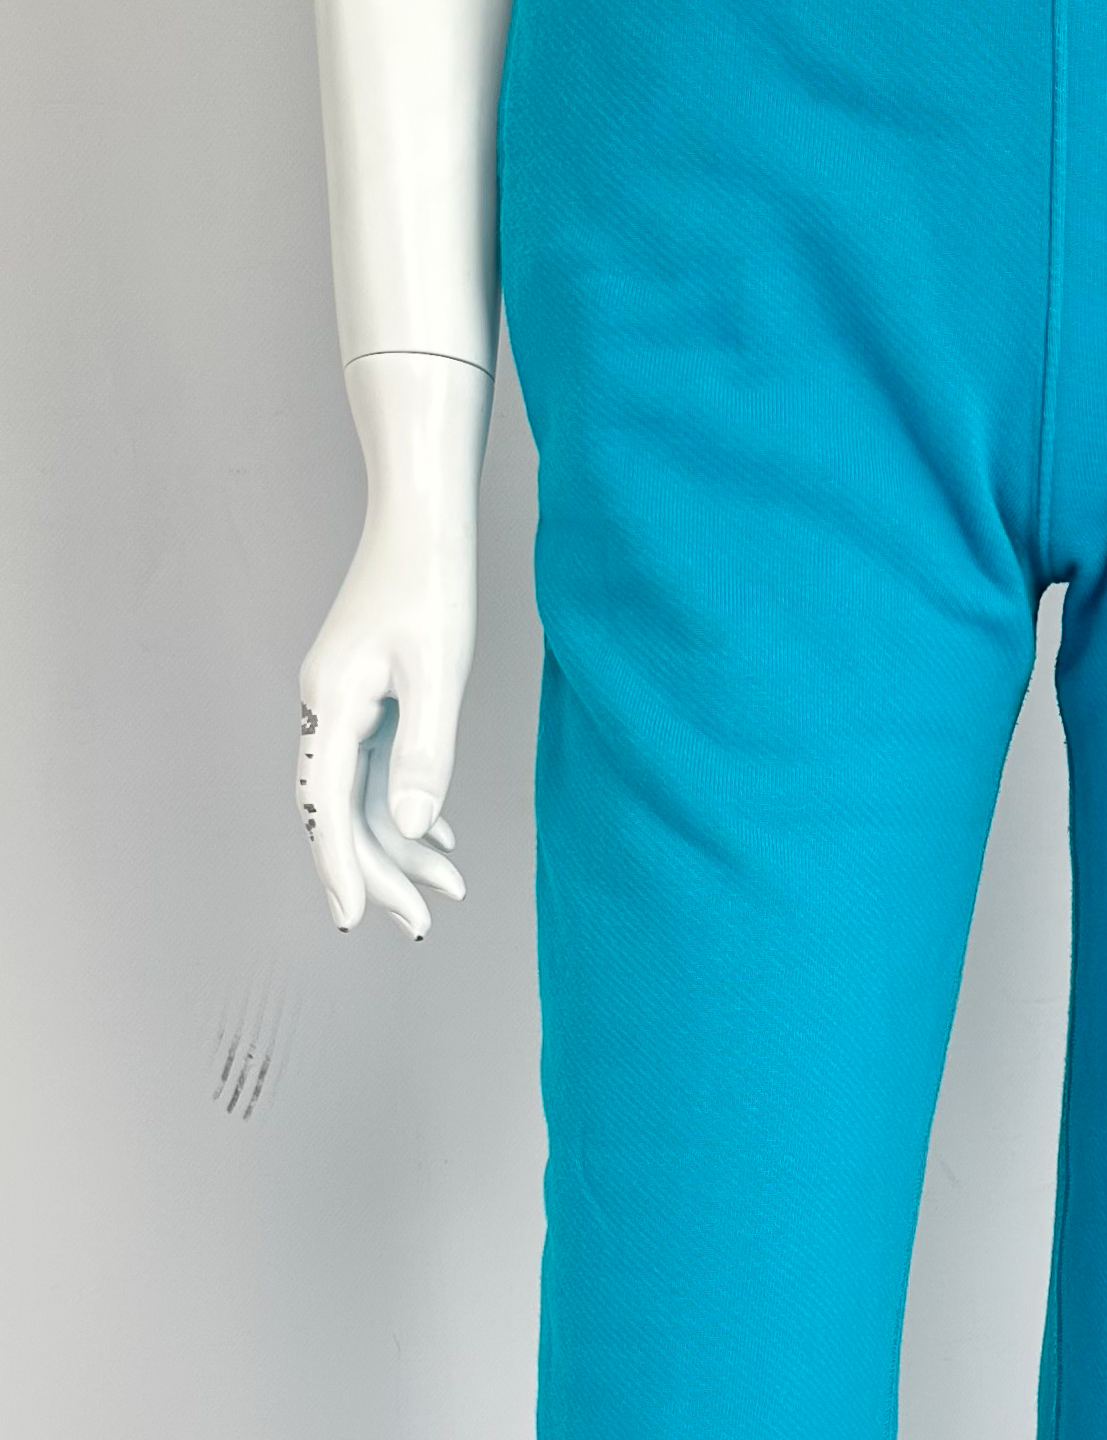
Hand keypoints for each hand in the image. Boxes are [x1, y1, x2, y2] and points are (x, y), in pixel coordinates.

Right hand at [296, 352, 491, 938]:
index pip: (325, 805)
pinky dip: (406, 809)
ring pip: (361, 796)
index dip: (338, 867)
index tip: (355, 919)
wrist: (423, 515)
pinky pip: (376, 771)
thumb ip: (425, 755)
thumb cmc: (432, 582)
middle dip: (380, 871)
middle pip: (339, 811)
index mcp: (331, 704)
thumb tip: (410, 830)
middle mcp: (326, 709)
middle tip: (422, 923)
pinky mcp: (367, 697)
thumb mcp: (439, 672)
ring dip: (400, 847)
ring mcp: (344, 705)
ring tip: (448, 890)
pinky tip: (439, 838)